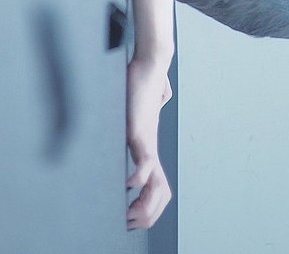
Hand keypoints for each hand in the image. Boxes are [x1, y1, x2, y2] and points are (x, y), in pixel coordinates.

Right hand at [126, 56, 172, 229]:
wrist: (150, 65)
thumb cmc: (140, 85)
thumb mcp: (132, 112)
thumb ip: (134, 118)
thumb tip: (133, 116)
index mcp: (148, 149)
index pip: (160, 188)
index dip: (151, 208)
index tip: (133, 217)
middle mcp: (150, 150)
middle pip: (161, 194)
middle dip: (148, 215)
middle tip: (131, 223)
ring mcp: (146, 142)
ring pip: (156, 185)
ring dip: (145, 206)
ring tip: (129, 213)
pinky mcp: (140, 132)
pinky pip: (145, 163)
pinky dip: (138, 178)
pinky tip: (127, 184)